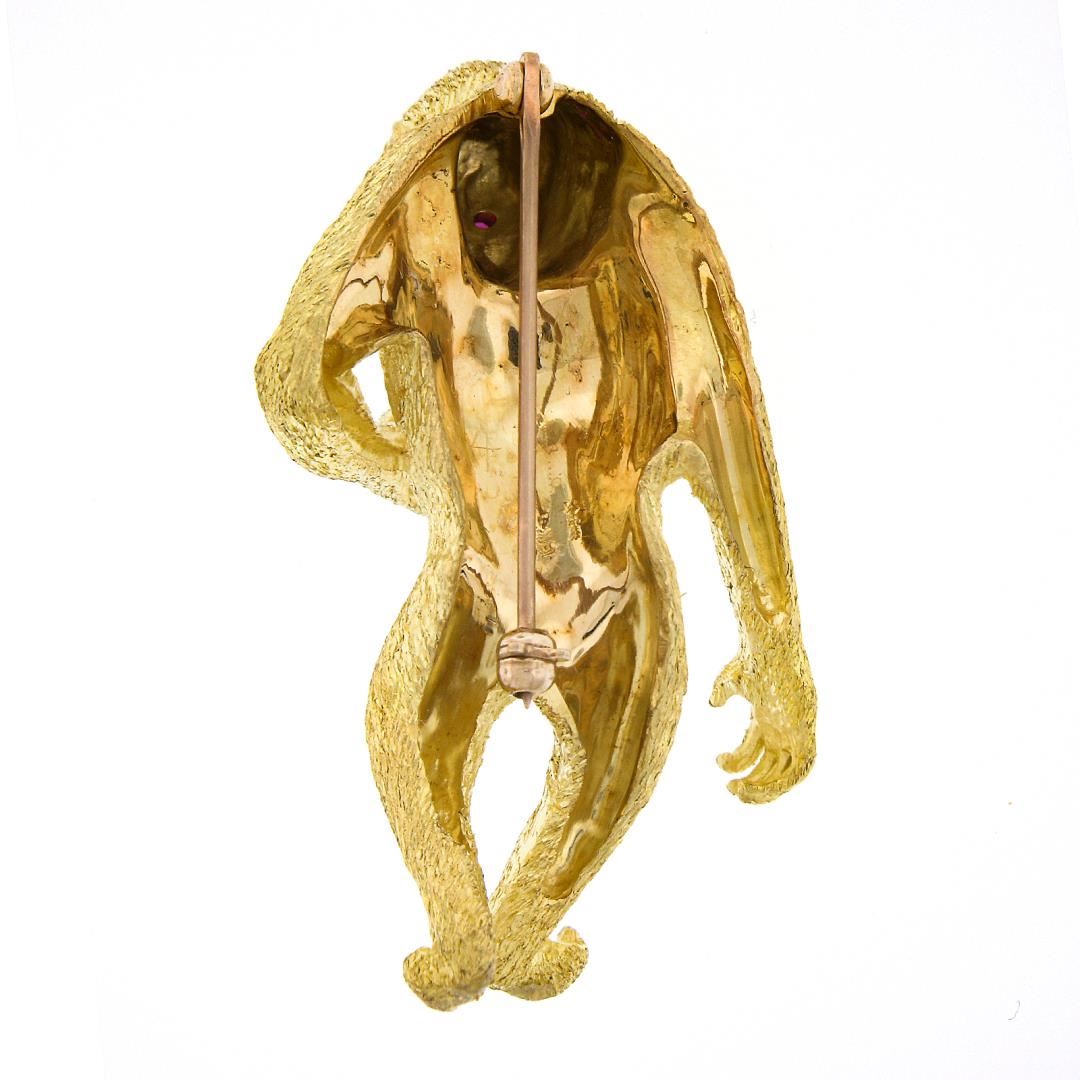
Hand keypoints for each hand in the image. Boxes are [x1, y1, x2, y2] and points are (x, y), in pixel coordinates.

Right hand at [710, 630, 815, 803]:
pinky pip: (797, 771)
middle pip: (771, 767)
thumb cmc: (755, 654)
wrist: (775, 641)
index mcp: (768, 718)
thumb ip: (723, 690)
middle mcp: (783, 729)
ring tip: (736, 791)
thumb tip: (713, 704)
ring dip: (762, 789)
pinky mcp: (805, 734)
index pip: (755, 750)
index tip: (717, 761)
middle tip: (729, 790)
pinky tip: (755, 788)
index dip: (737, 762)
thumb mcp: (733, 677)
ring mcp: (795, 733)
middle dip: (752, 783)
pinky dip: (778, 785)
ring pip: (783, 774)